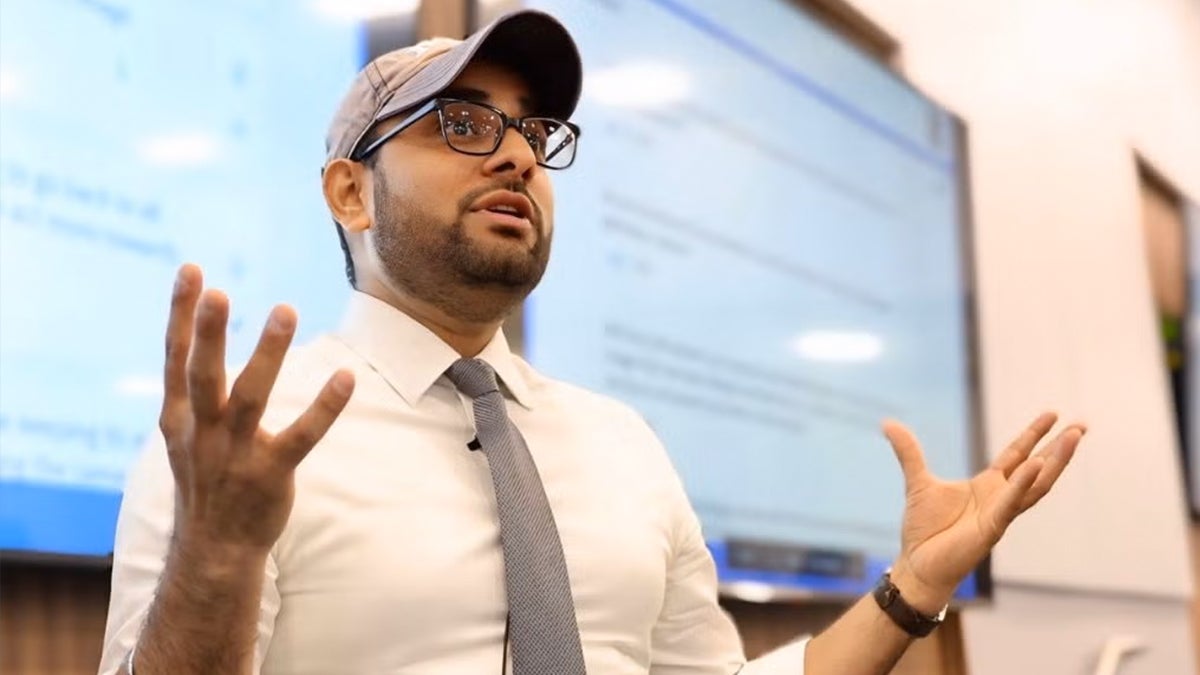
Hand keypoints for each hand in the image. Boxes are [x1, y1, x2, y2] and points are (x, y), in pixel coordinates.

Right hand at [159, 264, 354, 556]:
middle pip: (203, 374)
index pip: (176, 357)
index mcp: (180, 418)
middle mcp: (203, 432)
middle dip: (209, 332)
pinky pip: (302, 436)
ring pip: (251, 397)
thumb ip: (191, 389)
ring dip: (268, 353)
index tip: (191, 270)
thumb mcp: (185, 434)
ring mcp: (235, 455)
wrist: (213, 551)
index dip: (181, 314)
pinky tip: (345, 377)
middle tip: (218, 291)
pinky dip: (324, 407)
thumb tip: (195, 334)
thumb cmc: (205, 481)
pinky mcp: (271, 474)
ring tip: (285, 309)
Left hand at [884, 412, 1085, 611]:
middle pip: (1037, 467)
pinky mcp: (992, 529)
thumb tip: (888, 423)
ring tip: (1072, 438)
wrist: (917, 564)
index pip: (1017, 454)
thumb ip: (909, 452)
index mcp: (988, 486)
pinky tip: (1037, 465)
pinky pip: (1012, 504)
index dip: (1034, 435)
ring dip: (1055, 462)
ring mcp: (1000, 513)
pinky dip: (1024, 484)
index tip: (1053, 414)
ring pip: (1036, 484)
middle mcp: (1000, 498)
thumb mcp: (917, 482)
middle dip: (1060, 448)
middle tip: (1082, 426)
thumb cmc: (924, 529)